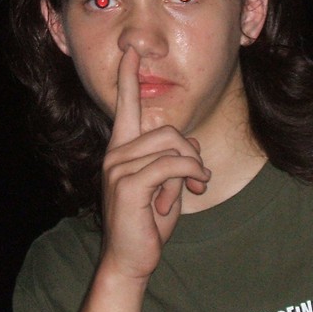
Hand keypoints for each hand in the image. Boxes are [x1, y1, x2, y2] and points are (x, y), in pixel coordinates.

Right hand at [99, 47, 209, 279]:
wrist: (130, 259)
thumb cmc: (148, 223)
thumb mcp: (166, 185)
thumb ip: (174, 160)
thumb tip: (192, 149)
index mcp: (121, 151)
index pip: (125, 108)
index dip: (128, 79)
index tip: (130, 52)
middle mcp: (115, 155)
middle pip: (168, 130)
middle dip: (191, 154)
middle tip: (197, 180)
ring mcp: (117, 168)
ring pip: (172, 146)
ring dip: (192, 169)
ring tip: (189, 191)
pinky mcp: (128, 185)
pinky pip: (172, 165)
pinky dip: (189, 175)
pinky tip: (188, 193)